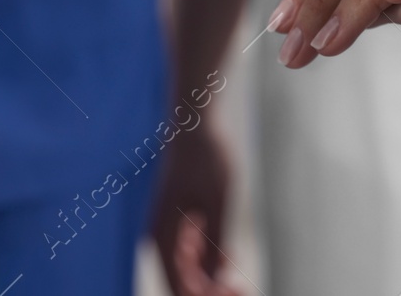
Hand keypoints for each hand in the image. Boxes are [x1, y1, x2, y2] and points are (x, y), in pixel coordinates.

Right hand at [152, 121, 242, 295]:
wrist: (195, 121)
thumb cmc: (208, 157)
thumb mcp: (219, 201)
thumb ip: (217, 243)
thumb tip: (219, 282)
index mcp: (162, 236)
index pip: (180, 288)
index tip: (240, 290)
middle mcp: (157, 237)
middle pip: (181, 283)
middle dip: (211, 290)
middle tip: (243, 287)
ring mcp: (165, 228)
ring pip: (184, 270)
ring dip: (209, 278)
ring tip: (237, 275)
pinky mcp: (174, 219)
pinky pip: (186, 252)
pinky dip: (205, 259)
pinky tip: (225, 251)